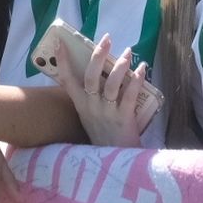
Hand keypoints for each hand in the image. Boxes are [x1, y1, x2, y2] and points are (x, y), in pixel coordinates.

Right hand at [53, 32, 150, 146]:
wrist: (116, 163)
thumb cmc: (106, 136)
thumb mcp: (92, 118)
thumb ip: (94, 99)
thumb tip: (103, 72)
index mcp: (81, 106)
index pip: (67, 81)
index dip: (63, 62)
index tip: (60, 43)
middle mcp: (91, 108)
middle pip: (91, 78)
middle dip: (98, 56)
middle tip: (106, 39)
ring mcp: (106, 114)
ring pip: (110, 85)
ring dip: (119, 67)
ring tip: (127, 53)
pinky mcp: (123, 120)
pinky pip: (129, 96)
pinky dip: (136, 80)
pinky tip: (142, 69)